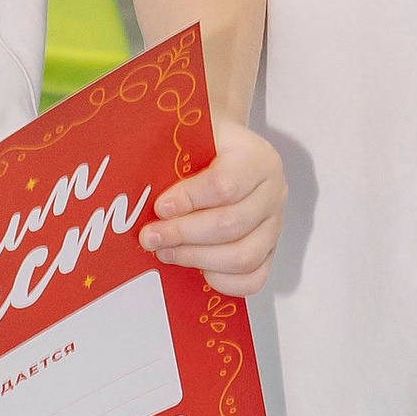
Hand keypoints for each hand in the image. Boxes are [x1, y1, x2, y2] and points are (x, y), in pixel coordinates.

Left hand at [141, 121, 286, 294]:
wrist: (224, 150)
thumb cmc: (204, 144)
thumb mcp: (190, 134)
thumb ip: (171, 153)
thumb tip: (141, 187)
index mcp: (256, 157)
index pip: (226, 184)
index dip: (189, 200)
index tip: (160, 207)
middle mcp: (273, 191)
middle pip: (232, 224)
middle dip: (183, 234)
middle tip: (151, 236)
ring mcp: (274, 224)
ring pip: (244, 256)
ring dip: (196, 258)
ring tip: (166, 252)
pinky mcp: (270, 250)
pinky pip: (253, 278)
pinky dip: (222, 281)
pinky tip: (196, 268)